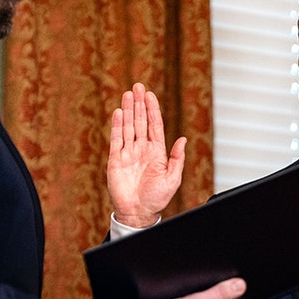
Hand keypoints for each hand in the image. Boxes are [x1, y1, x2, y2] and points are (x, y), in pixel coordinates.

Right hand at [107, 83, 186, 227]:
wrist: (138, 212)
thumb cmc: (157, 199)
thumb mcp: (173, 179)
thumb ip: (177, 159)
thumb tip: (183, 140)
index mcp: (157, 152)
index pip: (155, 125)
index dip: (153, 109)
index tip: (150, 95)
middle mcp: (142, 149)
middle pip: (141, 121)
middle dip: (140, 104)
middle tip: (138, 86)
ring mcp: (129, 153)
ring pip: (128, 126)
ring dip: (129, 110)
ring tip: (128, 94)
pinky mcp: (116, 159)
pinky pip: (116, 139)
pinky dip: (117, 125)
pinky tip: (119, 112)